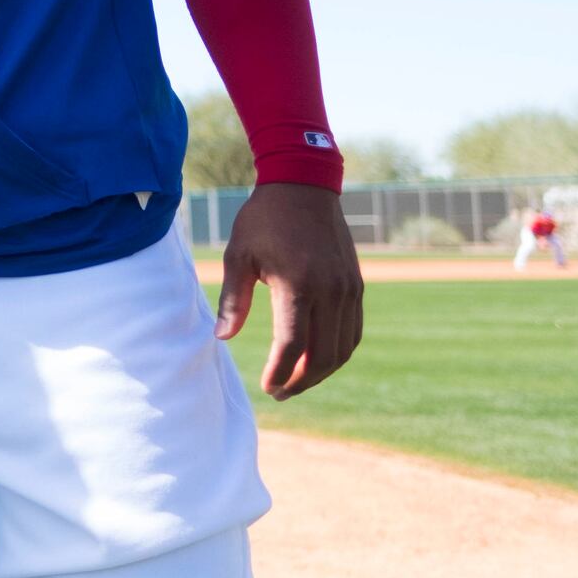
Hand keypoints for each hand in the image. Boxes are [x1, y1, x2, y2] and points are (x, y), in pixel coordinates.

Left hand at [215, 181, 362, 398]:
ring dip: (321, 372)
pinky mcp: (355, 285)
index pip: (293, 345)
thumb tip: (221, 338)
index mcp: (298, 284)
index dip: (279, 372)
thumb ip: (233, 299)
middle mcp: (329, 290)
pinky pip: (352, 331)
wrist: (303, 185)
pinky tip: (317, 358)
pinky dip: (337, 352)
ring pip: (342, 348)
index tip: (266, 387)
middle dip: (300, 381)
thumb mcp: (238, 255)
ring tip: (296, 381)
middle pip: (322, 355)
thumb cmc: (264, 219)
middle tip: (279, 393)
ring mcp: (347, 289)